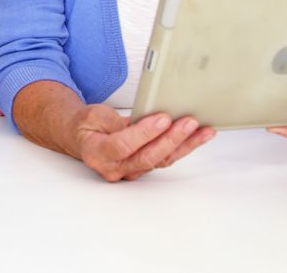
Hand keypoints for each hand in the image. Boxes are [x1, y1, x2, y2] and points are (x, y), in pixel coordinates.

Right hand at [70, 105, 214, 181]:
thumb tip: (141, 121)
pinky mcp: (143, 168)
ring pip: (161, 160)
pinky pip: (165, 159)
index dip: (144, 134)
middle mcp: (114, 167)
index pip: (123, 146)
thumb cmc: (88, 126)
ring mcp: (130, 171)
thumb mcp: (94, 116)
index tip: (163, 118)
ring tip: (203, 130)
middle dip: (171, 139)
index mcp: (97, 153)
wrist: (83, 138)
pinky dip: (183, 147)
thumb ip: (115, 122)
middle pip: (147, 157)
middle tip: (189, 122)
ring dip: (184, 145)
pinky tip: (198, 136)